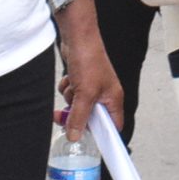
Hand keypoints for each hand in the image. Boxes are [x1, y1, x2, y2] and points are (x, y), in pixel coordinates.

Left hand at [57, 20, 124, 138]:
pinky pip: (71, 94)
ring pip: (77, 105)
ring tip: (73, 86)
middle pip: (90, 117)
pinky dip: (67, 88)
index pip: (113, 126)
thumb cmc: (89, 61)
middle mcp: (105, 94)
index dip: (102, 135)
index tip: (87, 141)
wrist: (78, 38)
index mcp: (113, 99)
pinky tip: (69, 78)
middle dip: (77, 114)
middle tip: (65, 116)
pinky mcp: (81, 80)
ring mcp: (92, 87)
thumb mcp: (84, 94)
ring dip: (70, 99)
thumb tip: (74, 137)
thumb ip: (79, 117)